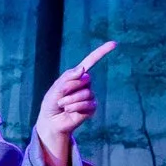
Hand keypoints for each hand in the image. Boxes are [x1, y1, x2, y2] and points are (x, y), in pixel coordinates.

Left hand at [32, 41, 109, 165]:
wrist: (51, 121)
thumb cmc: (51, 103)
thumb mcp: (55, 88)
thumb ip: (67, 78)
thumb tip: (83, 69)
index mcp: (77, 76)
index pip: (91, 61)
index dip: (102, 52)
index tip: (114, 44)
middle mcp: (85, 84)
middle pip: (84, 79)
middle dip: (70, 87)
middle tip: (60, 96)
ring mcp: (90, 96)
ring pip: (85, 93)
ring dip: (70, 100)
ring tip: (63, 105)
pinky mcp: (91, 108)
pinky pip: (87, 104)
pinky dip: (75, 107)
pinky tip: (69, 111)